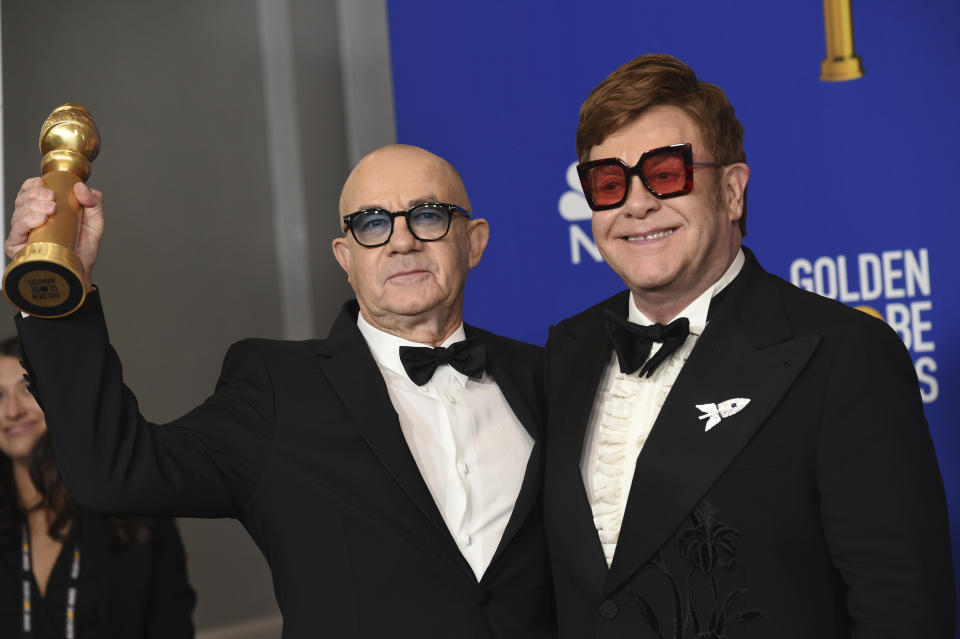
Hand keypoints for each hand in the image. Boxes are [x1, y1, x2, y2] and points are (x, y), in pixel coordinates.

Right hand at [6, 177, 104, 292]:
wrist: (81, 272)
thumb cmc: (82, 249)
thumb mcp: (94, 223)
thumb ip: (94, 202)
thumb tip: (80, 187)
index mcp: (42, 211)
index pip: (29, 192)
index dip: (33, 185)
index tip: (44, 184)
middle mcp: (30, 220)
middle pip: (22, 200)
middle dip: (35, 195)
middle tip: (51, 198)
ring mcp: (23, 234)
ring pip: (19, 213)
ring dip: (33, 206)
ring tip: (49, 209)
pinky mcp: (18, 247)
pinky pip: (17, 231)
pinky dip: (27, 222)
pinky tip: (40, 220)